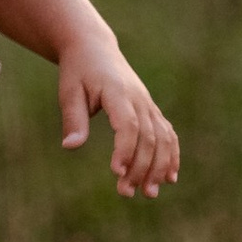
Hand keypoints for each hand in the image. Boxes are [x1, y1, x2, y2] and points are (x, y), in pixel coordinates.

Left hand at [55, 33, 179, 198]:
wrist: (94, 48)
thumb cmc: (78, 71)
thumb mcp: (70, 91)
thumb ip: (73, 118)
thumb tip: (70, 146)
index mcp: (118, 92)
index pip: (128, 125)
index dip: (125, 150)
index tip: (116, 173)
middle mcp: (139, 99)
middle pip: (148, 137)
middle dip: (140, 168)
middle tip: (125, 192)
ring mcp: (148, 104)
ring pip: (163, 139)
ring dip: (158, 167)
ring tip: (149, 193)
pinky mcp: (151, 109)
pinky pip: (168, 134)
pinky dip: (172, 155)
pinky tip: (169, 178)